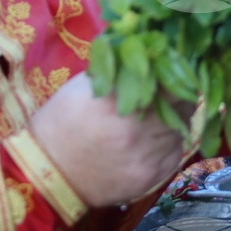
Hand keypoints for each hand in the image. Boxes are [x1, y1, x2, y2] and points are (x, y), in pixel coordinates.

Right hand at [29, 73, 184, 207]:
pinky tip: (148, 143)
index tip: (172, 72)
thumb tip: (150, 52)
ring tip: (153, 120)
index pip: (170, 81)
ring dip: (172, 122)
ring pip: (180, 130)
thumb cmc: (63, 121)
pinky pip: (173, 154)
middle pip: (182, 106)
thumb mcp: (86, 84)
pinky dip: (166, 145)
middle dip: (177, 98)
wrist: (48, 172)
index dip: (175, 75)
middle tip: (166, 96)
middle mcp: (137, 129)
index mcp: (119, 100)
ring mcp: (146, 156)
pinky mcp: (150, 178)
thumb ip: (120, 69)